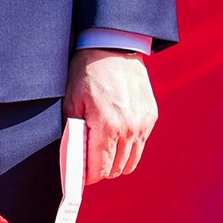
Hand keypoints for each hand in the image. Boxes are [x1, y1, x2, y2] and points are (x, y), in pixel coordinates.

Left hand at [63, 49, 155, 184]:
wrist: (114, 45)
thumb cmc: (87, 72)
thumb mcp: (72, 101)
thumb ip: (74, 133)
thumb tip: (75, 159)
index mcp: (107, 127)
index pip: (100, 169)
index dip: (89, 177)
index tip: (82, 176)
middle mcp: (129, 129)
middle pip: (116, 169)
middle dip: (102, 170)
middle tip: (89, 162)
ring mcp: (143, 123)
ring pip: (131, 160)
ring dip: (117, 162)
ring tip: (103, 152)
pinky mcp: (151, 117)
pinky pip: (140, 144)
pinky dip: (129, 146)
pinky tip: (117, 135)